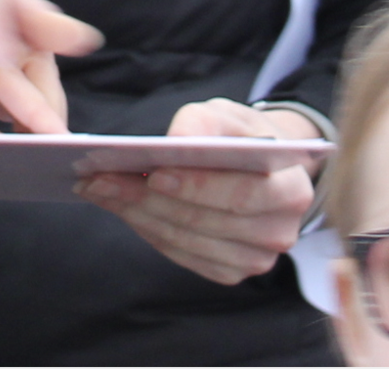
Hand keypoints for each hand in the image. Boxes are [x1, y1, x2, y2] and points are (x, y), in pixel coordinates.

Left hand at [74, 99, 321, 285]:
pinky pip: (181, 255)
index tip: (152, 173)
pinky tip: (119, 206)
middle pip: (206, 222)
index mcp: (291, 189)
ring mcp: (256, 259)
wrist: (256, 168)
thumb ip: (203, 122)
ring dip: (137, 214)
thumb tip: (177, 139)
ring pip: (187, 241)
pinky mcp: (229, 271)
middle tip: (98, 178)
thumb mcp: (225, 115)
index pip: (241, 194)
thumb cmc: (237, 136)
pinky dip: (146, 230)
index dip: (196, 186)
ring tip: (97, 187)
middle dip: (147, 198)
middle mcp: (280, 232)